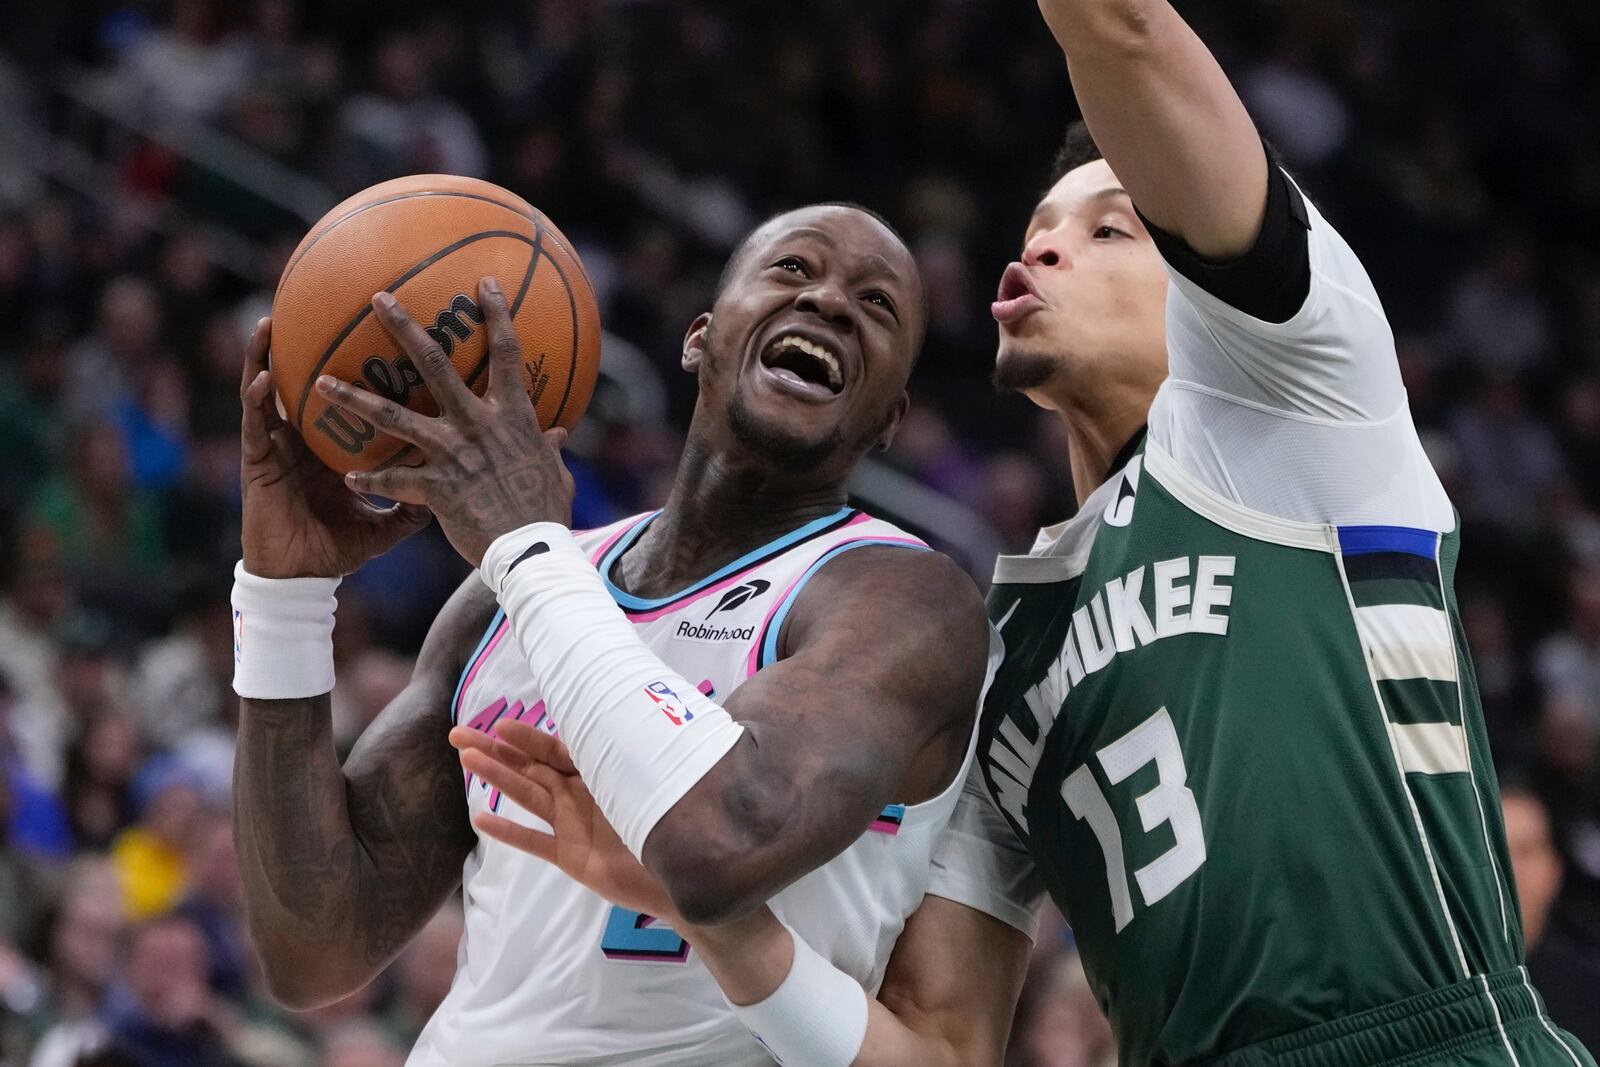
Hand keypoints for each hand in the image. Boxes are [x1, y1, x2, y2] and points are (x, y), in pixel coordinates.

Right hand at [241, 317, 430, 577]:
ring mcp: (281, 447)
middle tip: (319, 318)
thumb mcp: (386, 524)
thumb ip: (415, 502)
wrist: (299, 581)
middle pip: (313, 382)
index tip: (377, 338)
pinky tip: (262, 377)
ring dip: (268, 357)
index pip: (351, 401)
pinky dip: (256, 399)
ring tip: (270, 323)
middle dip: (316, 347)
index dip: (358, 371)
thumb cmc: (337, 550)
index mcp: (335, 447)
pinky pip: (255, 424)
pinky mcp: (259, 463)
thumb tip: (452, 488)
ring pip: (273, 392)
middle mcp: (307, 439)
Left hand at [313, 278, 574, 567]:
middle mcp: (477, 424)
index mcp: (512, 416)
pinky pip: (393, 478)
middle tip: (377, 298)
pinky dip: (371, 479)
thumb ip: (551, 450)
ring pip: (393, 416)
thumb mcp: (556, 474)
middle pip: (434, 364)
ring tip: (321, 383)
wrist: (530, 551)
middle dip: (403, 327)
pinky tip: (349, 477)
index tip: (483, 283)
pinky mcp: (434, 487)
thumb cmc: (547, 513)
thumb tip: (560, 436)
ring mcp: (452, 453)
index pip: (506, 353)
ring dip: (354, 398)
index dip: (496, 314)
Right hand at [449, 720, 679, 923]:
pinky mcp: (571, 857)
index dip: (528, 738)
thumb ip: (631, 755)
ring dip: (498, 778)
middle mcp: (582, 795)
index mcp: (602, 772)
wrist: (684, 877)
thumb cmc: (676, 822)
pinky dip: (510, 831)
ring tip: (466, 759)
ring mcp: (573, 825)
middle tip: (457, 733)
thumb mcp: (651, 781)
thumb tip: (631, 707)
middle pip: (532, 767)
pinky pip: (535, 842)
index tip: (498, 725)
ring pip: (529, 796)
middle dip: (496, 750)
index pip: (557, 749)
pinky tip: (481, 818)